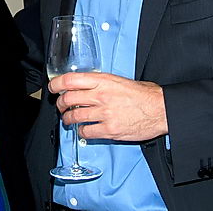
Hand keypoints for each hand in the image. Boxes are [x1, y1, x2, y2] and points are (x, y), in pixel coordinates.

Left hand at [49, 72, 167, 141]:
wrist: (160, 109)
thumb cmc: (144, 94)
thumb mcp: (120, 80)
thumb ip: (102, 83)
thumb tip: (86, 87)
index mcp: (103, 80)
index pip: (70, 80)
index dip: (56, 84)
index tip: (52, 87)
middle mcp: (101, 95)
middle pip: (68, 99)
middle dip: (60, 104)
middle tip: (61, 106)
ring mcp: (104, 113)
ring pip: (74, 116)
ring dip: (68, 119)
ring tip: (69, 120)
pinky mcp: (109, 129)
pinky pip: (86, 132)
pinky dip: (82, 132)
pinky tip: (84, 130)